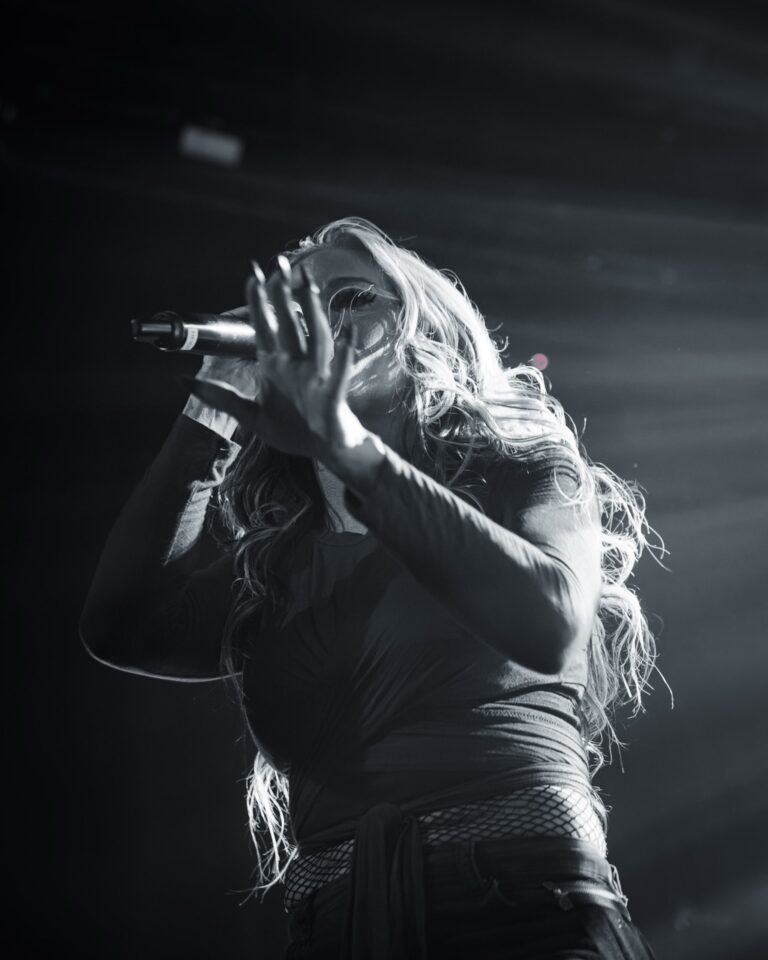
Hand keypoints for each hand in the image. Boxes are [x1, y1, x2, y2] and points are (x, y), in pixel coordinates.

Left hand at [184, 256, 368, 463]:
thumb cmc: (294, 430)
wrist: (326, 453)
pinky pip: (338, 374)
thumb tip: (183, 380)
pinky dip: (343, 355)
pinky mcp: (332, 398)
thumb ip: (219, 397)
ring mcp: (317, 378)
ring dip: (313, 313)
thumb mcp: (250, 416)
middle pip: (292, 324)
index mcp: (277, 366)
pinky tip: (346, 334)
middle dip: (286, 295)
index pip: (266, 327)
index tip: (253, 275)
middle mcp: (298, 365)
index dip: (259, 303)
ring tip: (310, 287)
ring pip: (316, 339)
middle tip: (283, 264)